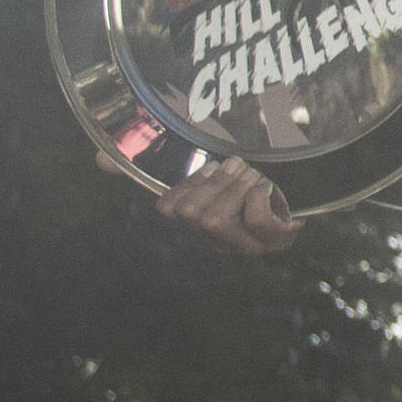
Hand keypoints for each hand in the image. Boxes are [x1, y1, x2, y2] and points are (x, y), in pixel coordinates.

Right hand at [112, 145, 296, 253]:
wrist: (301, 187)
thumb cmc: (243, 178)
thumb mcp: (200, 163)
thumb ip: (147, 156)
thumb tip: (100, 159)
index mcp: (196, 223)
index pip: (170, 208)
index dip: (190, 183)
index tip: (209, 166)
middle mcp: (214, 240)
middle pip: (193, 215)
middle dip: (217, 182)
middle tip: (238, 166)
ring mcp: (243, 245)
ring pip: (218, 221)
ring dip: (236, 188)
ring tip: (252, 175)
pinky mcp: (273, 242)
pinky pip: (255, 223)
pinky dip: (259, 198)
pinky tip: (267, 189)